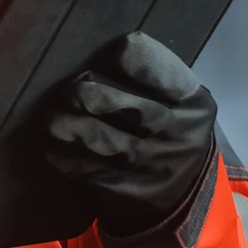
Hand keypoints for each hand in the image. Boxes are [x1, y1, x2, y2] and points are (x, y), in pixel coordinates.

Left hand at [43, 31, 215, 236]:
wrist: (186, 197)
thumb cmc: (172, 134)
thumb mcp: (181, 105)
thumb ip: (151, 80)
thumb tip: (98, 57)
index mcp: (194, 105)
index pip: (166, 74)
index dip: (136, 57)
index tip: (117, 50)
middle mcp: (179, 135)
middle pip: (131, 108)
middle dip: (90, 94)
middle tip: (68, 91)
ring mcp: (154, 166)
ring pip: (103, 139)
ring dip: (68, 124)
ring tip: (54, 116)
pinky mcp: (130, 193)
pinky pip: (88, 170)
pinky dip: (63, 155)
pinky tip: (52, 145)